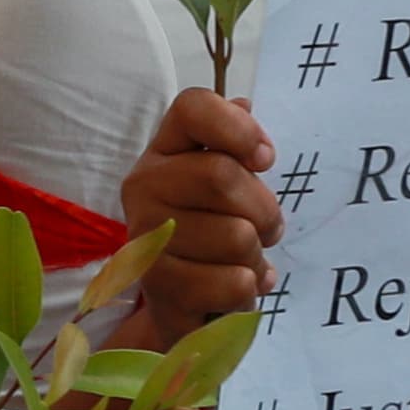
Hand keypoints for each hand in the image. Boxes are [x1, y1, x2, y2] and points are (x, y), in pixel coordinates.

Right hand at [119, 89, 282, 347]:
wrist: (182, 306)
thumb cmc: (211, 236)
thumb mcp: (226, 187)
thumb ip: (233, 145)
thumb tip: (244, 103)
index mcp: (162, 152)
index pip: (193, 108)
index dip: (239, 128)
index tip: (265, 160)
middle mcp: (143, 185)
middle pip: (222, 175)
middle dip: (264, 210)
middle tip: (266, 229)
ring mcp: (146, 236)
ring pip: (236, 236)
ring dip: (256, 257)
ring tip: (242, 264)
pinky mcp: (159, 287)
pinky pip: (233, 282)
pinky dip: (248, 290)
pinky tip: (234, 289)